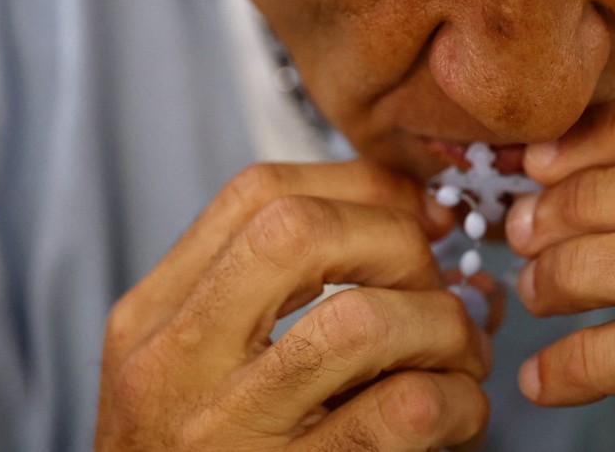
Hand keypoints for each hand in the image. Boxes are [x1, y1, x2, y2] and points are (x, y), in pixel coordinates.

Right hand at [96, 161, 491, 450]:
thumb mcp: (200, 368)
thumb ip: (280, 296)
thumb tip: (427, 227)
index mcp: (155, 318)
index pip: (257, 194)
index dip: (361, 187)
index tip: (418, 214)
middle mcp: (175, 365)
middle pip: (300, 232)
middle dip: (398, 242)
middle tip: (434, 286)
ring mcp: (229, 433)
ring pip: (362, 322)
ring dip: (442, 326)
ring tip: (459, 356)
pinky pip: (405, 410)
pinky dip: (459, 399)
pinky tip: (458, 414)